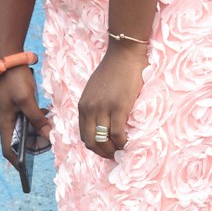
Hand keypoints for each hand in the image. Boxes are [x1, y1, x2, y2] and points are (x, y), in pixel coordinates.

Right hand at [0, 65, 49, 169]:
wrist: (10, 59)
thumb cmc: (15, 81)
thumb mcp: (27, 101)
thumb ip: (37, 119)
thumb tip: (48, 135)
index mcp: (4, 122)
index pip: (7, 148)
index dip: (15, 160)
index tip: (25, 168)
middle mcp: (7, 120)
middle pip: (18, 140)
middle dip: (32, 145)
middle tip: (48, 145)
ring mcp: (13, 112)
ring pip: (25, 129)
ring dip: (36, 131)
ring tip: (50, 131)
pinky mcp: (19, 105)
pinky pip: (28, 118)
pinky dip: (37, 120)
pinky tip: (47, 116)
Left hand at [77, 43, 147, 157]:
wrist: (124, 54)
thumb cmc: (113, 70)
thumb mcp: (95, 90)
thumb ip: (95, 105)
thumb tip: (102, 123)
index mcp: (83, 105)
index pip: (83, 135)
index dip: (94, 147)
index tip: (105, 150)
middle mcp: (90, 108)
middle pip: (91, 141)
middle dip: (102, 153)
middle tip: (114, 156)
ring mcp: (103, 108)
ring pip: (104, 140)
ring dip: (112, 151)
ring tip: (122, 152)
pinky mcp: (119, 107)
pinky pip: (117, 133)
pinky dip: (122, 143)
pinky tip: (128, 143)